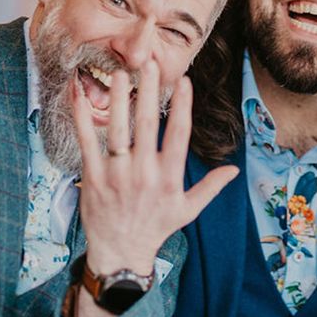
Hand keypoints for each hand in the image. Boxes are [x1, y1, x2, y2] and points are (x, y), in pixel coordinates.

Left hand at [72, 59, 238, 277]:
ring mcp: (117, 174)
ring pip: (118, 129)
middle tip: (150, 64)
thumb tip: (235, 170)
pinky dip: (83, 120)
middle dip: (150, 91)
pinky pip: (87, 144)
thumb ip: (210, 187)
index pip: (179, 135)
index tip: (185, 81)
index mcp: (169, 177)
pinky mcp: (93, 178)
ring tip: (119, 73)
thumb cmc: (156, 228)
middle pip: (148, 124)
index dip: (183, 106)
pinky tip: (81, 98)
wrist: (120, 253)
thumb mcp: (188, 210)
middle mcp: (144, 173)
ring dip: (119, 99)